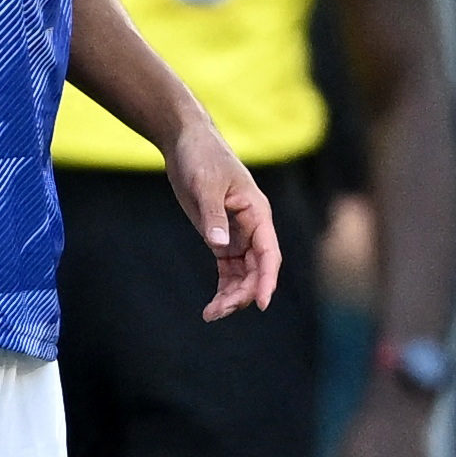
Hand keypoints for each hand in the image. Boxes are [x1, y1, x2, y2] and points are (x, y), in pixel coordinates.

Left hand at [169, 128, 280, 318]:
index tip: (261, 303)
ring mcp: (237, 235)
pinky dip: (223, 288)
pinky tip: (212, 307)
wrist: (186, 142)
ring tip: (211, 315)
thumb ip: (213, 216)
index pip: (269, 253)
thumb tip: (219, 246)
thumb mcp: (204, 185)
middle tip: (217, 312)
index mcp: (257, 213)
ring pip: (243, 274)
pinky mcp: (220, 238)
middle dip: (241, 294)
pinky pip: (228, 271)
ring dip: (231, 296)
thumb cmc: (201, 157)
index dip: (267, 279)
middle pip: (256, 270)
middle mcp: (252, 228)